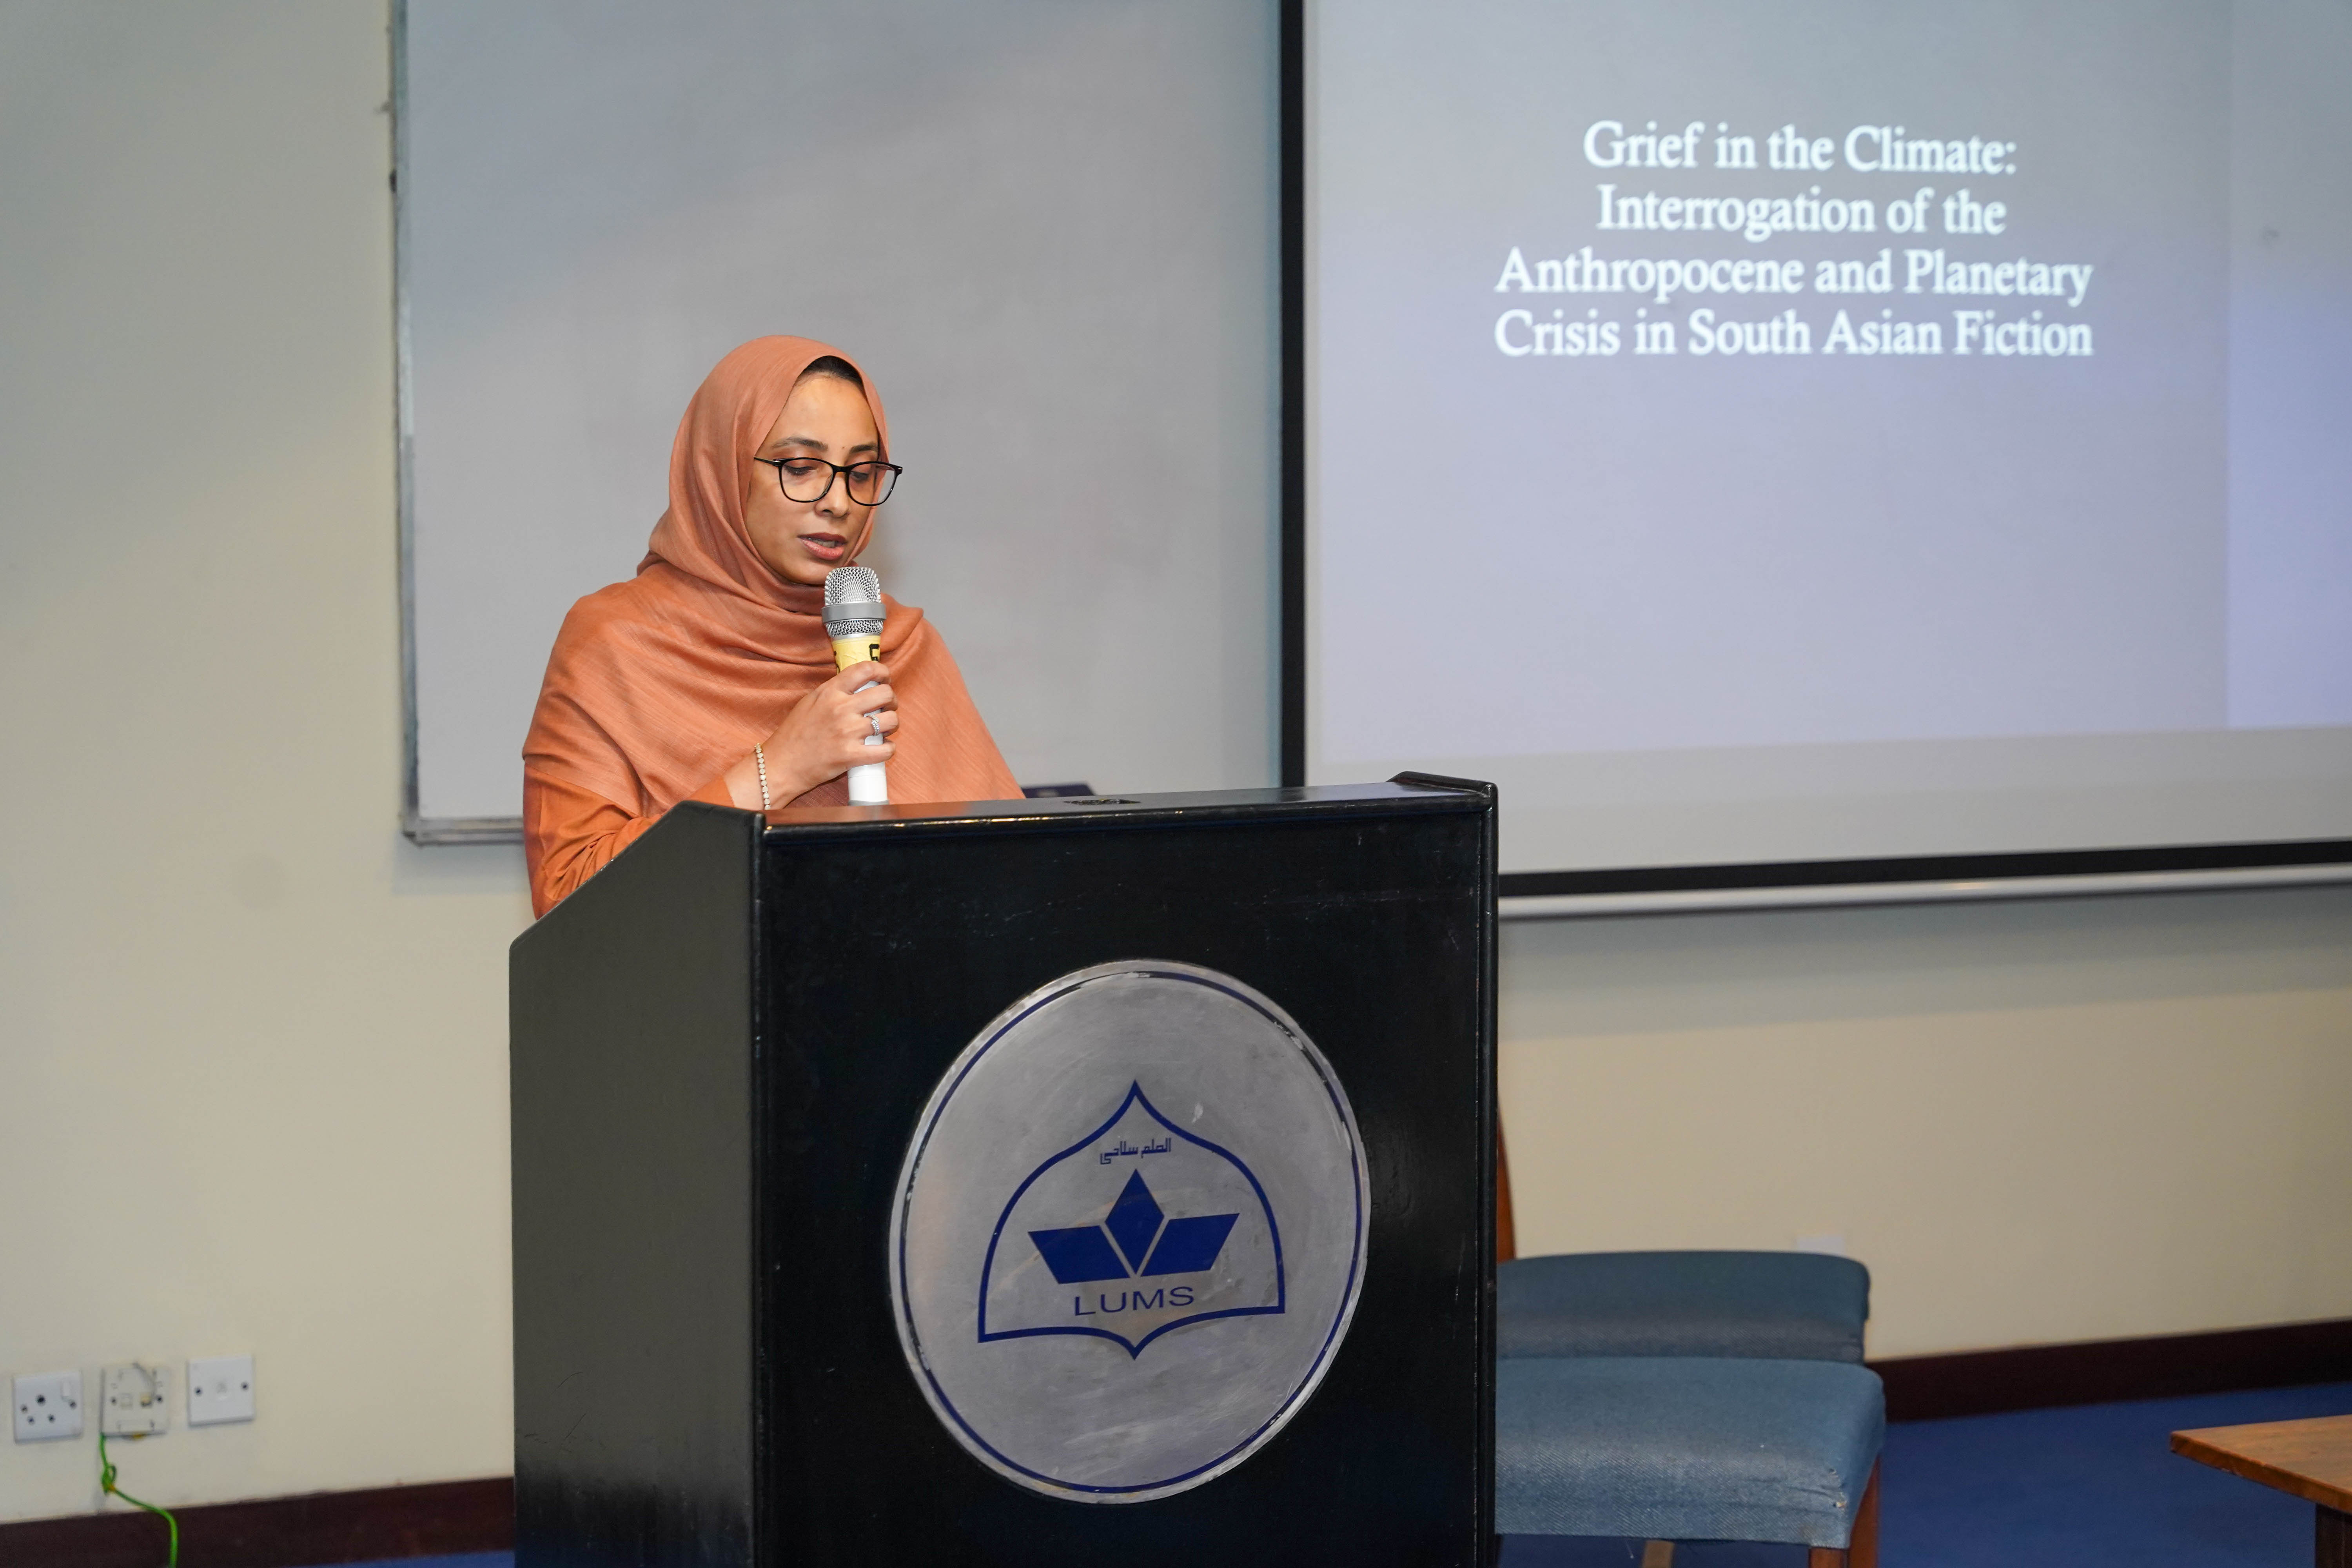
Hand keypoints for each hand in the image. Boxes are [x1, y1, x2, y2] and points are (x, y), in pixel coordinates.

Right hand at [726, 662, 897, 808]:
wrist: (782, 765)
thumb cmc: (794, 734)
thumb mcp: (810, 701)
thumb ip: (833, 691)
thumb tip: (859, 684)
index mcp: (829, 691)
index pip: (865, 669)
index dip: (882, 672)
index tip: (885, 680)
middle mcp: (840, 708)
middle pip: (885, 694)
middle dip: (891, 700)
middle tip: (885, 708)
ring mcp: (847, 732)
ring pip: (890, 720)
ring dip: (892, 724)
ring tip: (884, 728)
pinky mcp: (852, 756)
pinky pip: (886, 749)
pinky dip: (889, 749)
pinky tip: (883, 748)